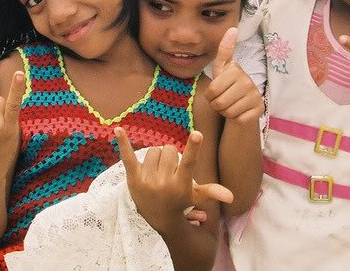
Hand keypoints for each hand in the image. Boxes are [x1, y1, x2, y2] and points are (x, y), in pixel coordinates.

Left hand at [114, 127, 232, 234]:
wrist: (157, 218)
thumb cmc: (180, 202)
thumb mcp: (196, 196)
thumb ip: (212, 192)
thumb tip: (231, 197)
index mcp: (181, 185)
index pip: (189, 162)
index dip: (193, 147)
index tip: (197, 133)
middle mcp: (164, 183)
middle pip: (169, 150)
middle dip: (171, 156)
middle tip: (170, 171)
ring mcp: (147, 180)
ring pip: (154, 150)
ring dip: (157, 157)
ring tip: (158, 172)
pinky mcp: (133, 177)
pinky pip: (127, 156)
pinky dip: (123, 143)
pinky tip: (118, 130)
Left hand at [203, 28, 263, 122]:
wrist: (244, 103)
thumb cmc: (228, 84)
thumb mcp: (222, 68)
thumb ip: (224, 50)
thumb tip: (233, 28)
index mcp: (236, 70)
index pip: (212, 90)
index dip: (209, 95)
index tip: (215, 91)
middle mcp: (248, 82)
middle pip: (219, 103)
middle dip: (216, 104)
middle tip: (222, 99)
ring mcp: (255, 96)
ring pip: (228, 112)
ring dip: (224, 112)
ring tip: (229, 104)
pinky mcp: (260, 109)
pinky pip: (238, 119)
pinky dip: (235, 118)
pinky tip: (238, 111)